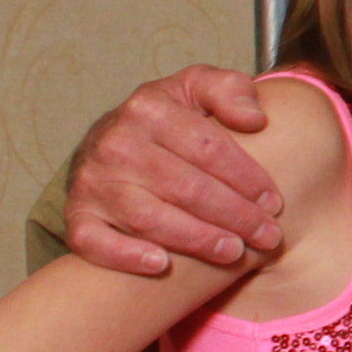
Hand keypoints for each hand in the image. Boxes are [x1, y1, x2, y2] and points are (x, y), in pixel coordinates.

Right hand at [66, 67, 278, 273]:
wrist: (109, 137)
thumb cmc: (168, 116)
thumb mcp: (198, 87)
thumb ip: (230, 90)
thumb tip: (255, 119)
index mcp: (149, 109)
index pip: (209, 149)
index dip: (247, 179)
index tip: (274, 202)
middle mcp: (116, 144)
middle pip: (186, 188)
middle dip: (234, 216)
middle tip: (267, 236)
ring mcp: (93, 182)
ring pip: (150, 219)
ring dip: (197, 240)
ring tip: (235, 253)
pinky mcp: (77, 215)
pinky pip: (94, 241)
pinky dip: (126, 255)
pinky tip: (161, 265)